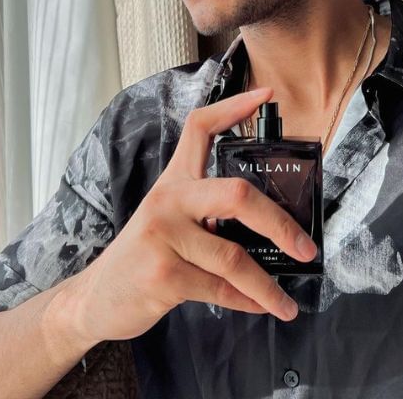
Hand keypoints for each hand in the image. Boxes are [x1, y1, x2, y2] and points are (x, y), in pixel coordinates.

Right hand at [60, 87, 317, 342]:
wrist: (97, 298)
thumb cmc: (143, 257)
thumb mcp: (165, 220)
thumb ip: (205, 213)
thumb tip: (268, 225)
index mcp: (173, 182)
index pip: (199, 128)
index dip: (234, 108)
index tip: (266, 96)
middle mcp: (168, 201)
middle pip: (236, 193)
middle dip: (279, 224)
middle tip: (305, 247)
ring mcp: (163, 236)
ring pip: (233, 258)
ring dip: (267, 286)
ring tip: (286, 303)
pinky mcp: (163, 274)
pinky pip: (219, 289)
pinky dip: (246, 302)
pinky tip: (258, 306)